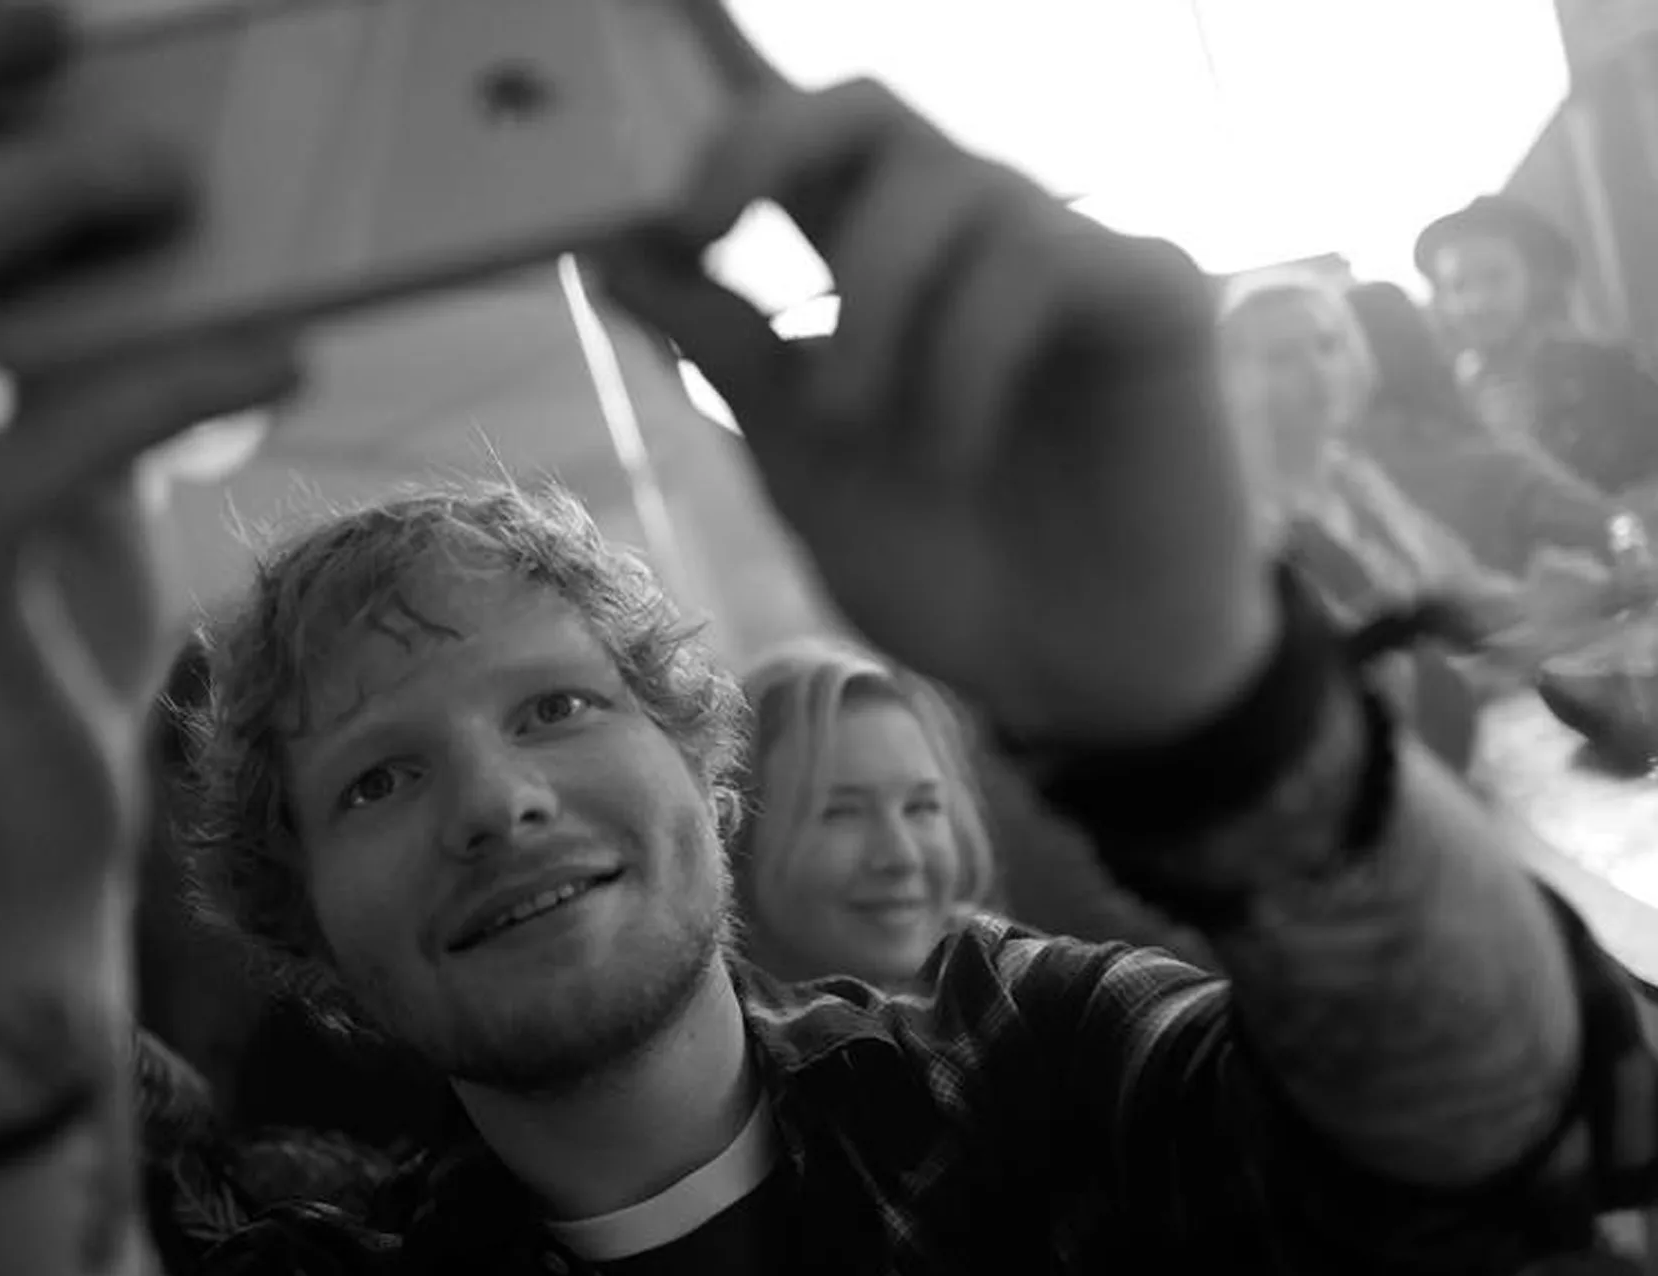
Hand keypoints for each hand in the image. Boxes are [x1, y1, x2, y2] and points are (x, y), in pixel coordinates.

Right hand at [0, 5, 300, 914]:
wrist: (10, 844)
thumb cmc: (31, 639)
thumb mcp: (40, 459)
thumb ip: (57, 344)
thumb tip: (149, 207)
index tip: (8, 11)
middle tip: (72, 41)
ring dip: (48, 196)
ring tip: (179, 187)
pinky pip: (41, 429)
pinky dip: (173, 372)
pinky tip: (276, 352)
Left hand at [601, 81, 1276, 746]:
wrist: (1076, 677)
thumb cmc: (947, 566)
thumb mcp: (804, 462)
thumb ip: (729, 353)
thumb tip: (615, 248)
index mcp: (875, 268)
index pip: (796, 147)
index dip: (711, 141)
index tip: (640, 207)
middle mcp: (967, 239)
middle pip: (868, 107)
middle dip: (768, 144)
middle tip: (702, 221)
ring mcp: (1062, 253)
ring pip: (949, 185)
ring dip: (871, 308)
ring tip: (856, 429)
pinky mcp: (1151, 293)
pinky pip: (1041, 263)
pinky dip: (968, 352)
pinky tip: (954, 448)